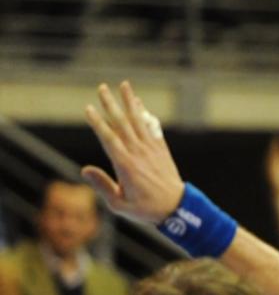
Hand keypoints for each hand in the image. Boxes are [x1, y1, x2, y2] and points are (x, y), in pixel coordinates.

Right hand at [81, 82, 184, 224]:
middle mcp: (138, 153)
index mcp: (125, 165)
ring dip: (130, 102)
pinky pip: (152, 127)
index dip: (98, 122)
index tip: (88, 108)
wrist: (178, 207)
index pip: (108, 138)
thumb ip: (102, 185)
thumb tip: (84, 170)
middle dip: (111, 104)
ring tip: (124, 85)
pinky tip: (140, 104)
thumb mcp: (119, 204)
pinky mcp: (161, 149)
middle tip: (102, 87)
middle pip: (122, 124)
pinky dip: (145, 114)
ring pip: (138, 121)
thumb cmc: (146, 209)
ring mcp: (151, 149)